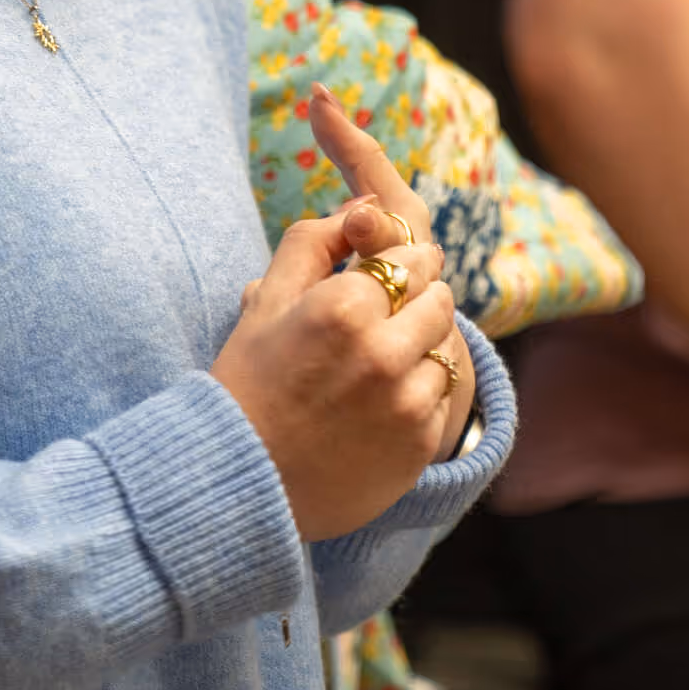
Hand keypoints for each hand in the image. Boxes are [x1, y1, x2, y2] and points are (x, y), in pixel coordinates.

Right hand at [213, 106, 468, 540]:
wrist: (242, 484)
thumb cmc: (248, 385)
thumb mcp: (266, 303)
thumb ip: (313, 242)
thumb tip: (362, 205)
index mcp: (343, 308)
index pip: (412, 258)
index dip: (401, 262)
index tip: (388, 274)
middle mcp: (383, 352)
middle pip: (440, 297)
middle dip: (418, 298)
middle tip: (386, 315)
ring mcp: (406, 401)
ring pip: (446, 346)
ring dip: (422, 345)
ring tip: (380, 362)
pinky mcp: (420, 441)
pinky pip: (440, 396)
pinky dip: (419, 392)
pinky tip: (378, 404)